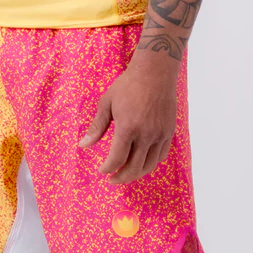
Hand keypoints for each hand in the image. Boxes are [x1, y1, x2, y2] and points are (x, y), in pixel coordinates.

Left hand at [78, 62, 176, 183]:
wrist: (155, 71)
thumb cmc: (127, 85)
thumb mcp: (107, 102)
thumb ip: (97, 127)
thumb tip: (83, 146)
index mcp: (128, 127)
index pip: (117, 159)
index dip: (108, 169)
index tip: (102, 171)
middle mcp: (146, 134)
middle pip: (134, 168)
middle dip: (121, 178)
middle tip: (112, 180)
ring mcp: (160, 134)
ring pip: (149, 165)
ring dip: (136, 174)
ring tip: (126, 174)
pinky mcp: (169, 131)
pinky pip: (161, 155)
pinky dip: (150, 163)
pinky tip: (142, 161)